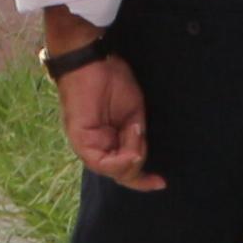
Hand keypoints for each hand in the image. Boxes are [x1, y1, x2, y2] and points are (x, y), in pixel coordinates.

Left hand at [55, 52, 156, 187]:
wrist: (92, 60)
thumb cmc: (112, 80)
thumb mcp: (132, 115)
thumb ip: (135, 139)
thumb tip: (139, 158)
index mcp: (106, 140)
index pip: (123, 169)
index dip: (142, 179)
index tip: (162, 182)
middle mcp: (94, 146)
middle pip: (119, 173)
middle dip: (138, 166)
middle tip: (142, 137)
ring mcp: (85, 145)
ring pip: (111, 170)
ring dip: (131, 159)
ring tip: (136, 134)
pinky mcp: (79, 140)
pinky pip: (100, 162)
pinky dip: (120, 160)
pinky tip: (132, 149)